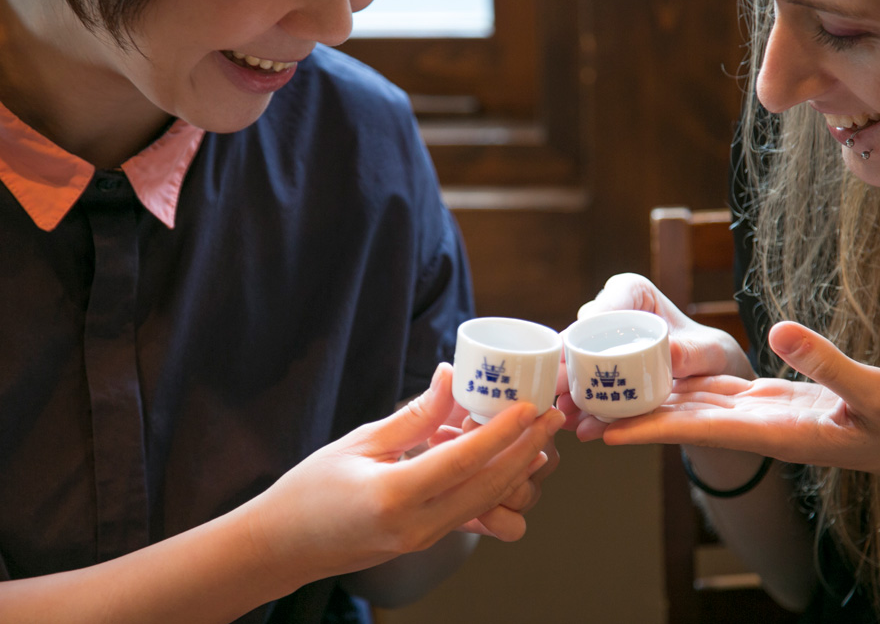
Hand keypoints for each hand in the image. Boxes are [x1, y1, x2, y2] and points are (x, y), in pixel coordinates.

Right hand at [246, 363, 565, 586]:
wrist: (286, 546)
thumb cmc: (310, 491)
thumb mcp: (359, 443)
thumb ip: (413, 416)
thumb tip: (449, 376)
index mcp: (393, 496)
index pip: (463, 462)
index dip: (501, 433)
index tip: (528, 407)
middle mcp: (416, 526)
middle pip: (488, 487)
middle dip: (525, 450)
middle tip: (551, 418)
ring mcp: (423, 539)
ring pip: (485, 504)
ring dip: (516, 471)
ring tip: (538, 440)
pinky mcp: (424, 540)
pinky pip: (470, 514)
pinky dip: (493, 488)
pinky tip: (506, 465)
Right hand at [556, 273, 752, 437]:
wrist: (705, 382)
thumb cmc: (707, 354)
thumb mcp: (709, 352)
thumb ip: (693, 352)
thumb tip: (669, 353)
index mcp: (635, 293)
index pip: (612, 297)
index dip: (594, 314)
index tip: (582, 334)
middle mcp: (611, 314)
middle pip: (584, 333)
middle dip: (569, 360)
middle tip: (562, 382)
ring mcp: (600, 344)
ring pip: (577, 364)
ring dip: (569, 389)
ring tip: (566, 412)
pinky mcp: (598, 371)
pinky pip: (585, 387)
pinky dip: (581, 407)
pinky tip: (576, 424)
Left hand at [602, 321, 879, 506]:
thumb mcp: (875, 393)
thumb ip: (828, 365)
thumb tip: (782, 330)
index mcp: (770, 430)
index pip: (695, 429)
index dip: (646, 430)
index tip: (602, 432)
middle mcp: (751, 424)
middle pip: (677, 419)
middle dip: (629, 416)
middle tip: (577, 410)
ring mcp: (756, 414)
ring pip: (687, 404)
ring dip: (644, 399)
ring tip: (598, 391)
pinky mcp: (764, 401)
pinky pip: (710, 392)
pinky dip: (677, 384)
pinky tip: (651, 372)